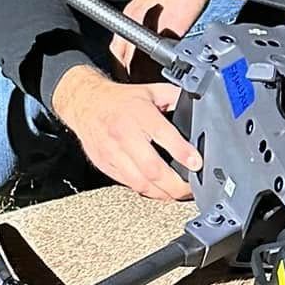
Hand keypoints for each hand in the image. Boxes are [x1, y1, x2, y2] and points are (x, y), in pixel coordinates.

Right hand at [50, 66, 202, 201]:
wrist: (85, 103)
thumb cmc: (120, 99)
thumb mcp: (151, 91)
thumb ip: (175, 98)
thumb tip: (199, 107)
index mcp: (139, 113)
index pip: (163, 135)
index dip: (182, 152)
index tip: (196, 164)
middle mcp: (124, 134)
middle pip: (152, 168)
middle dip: (175, 184)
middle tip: (190, 189)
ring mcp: (112, 152)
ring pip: (140, 182)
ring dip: (162, 193)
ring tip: (176, 194)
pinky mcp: (105, 164)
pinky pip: (128, 184)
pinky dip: (146, 190)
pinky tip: (157, 190)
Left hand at [109, 0, 232, 94]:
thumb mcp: (157, 8)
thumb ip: (151, 29)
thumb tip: (152, 52)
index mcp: (130, 15)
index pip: (117, 51)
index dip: (119, 71)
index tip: (122, 86)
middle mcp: (135, 19)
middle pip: (123, 59)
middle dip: (126, 79)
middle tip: (131, 96)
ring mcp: (151, 24)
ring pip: (140, 61)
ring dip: (142, 79)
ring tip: (147, 94)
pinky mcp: (170, 27)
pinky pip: (161, 57)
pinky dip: (161, 71)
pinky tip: (166, 80)